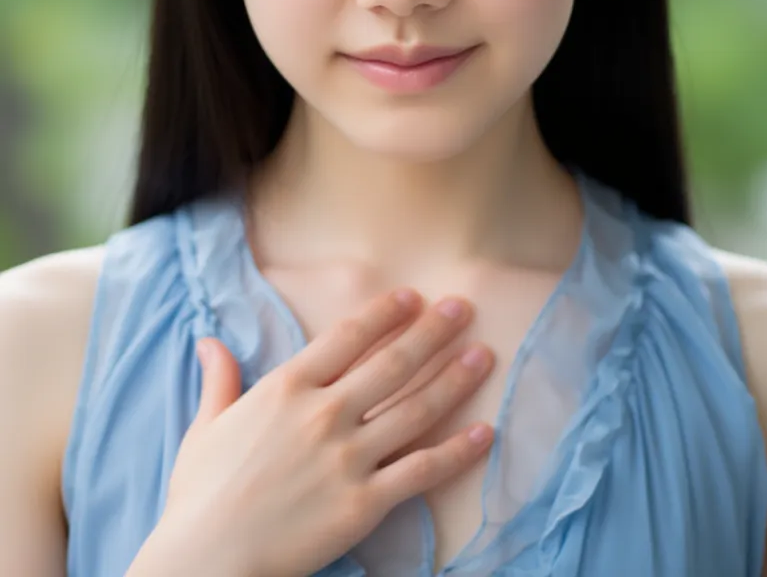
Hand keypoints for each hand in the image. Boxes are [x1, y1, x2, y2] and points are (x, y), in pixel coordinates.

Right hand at [155, 288, 495, 576]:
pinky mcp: (364, 503)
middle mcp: (324, 413)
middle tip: (464, 308)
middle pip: (392, 363)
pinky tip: (484, 432)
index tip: (412, 297)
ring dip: (454, 379)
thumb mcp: (206, 426)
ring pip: (415, 409)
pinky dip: (457, 451)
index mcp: (287, 388)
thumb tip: (208, 342)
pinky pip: (421, 470)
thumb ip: (220, 379)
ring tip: (483, 356)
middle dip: (433, 332)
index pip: (348, 337)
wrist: (207, 560)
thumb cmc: (201, 494)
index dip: (384, 313)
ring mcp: (348, 458)